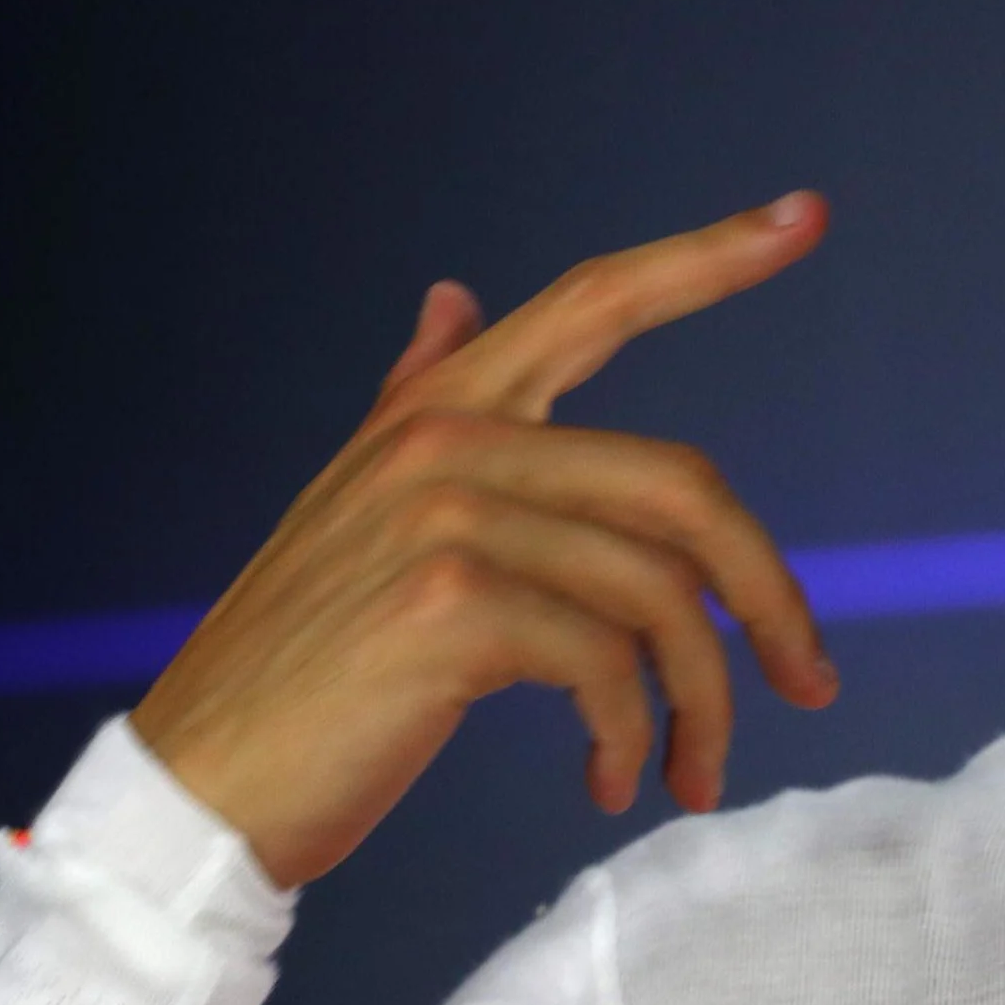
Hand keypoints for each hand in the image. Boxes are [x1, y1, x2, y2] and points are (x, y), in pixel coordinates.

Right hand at [129, 192, 840, 886]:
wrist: (198, 788)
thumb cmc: (303, 668)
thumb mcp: (355, 511)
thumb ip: (417, 400)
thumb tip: (455, 298)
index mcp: (439, 406)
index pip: (594, 300)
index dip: (708, 257)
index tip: (806, 216)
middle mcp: (444, 438)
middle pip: (682, 486)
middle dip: (769, 594)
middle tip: (806, 684)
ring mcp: (445, 516)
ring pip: (660, 593)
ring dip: (704, 701)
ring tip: (695, 773)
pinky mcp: (447, 606)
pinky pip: (606, 665)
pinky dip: (629, 738)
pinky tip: (609, 781)